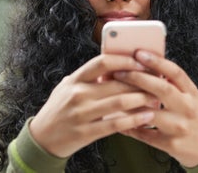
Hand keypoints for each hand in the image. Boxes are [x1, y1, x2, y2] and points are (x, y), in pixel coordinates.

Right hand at [29, 54, 156, 157]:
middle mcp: (77, 94)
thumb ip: (87, 77)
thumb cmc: (58, 109)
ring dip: (141, 99)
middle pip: (116, 82)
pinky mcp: (86, 133)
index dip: (124, 60)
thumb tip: (116, 67)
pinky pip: (115, 124)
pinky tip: (147, 117)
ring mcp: (81, 114)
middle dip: (140, 81)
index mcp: (75, 80)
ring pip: (119, 102)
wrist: (41, 138)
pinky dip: (134, 120)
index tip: (140, 61)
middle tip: (157, 81)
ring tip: (155, 99)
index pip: (102, 62)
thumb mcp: (67, 87)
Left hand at [113, 50, 197, 167]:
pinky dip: (128, 125)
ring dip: (129, 104)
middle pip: (162, 89)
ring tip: (113, 95)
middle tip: (118, 72)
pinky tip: (116, 118)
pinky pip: (144, 134)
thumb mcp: (189, 96)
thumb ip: (172, 82)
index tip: (138, 53)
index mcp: (192, 92)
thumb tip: (144, 63)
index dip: (156, 61)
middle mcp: (188, 108)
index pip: (175, 72)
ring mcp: (180, 127)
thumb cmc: (191, 115)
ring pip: (150, 113)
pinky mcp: (170, 144)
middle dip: (138, 78)